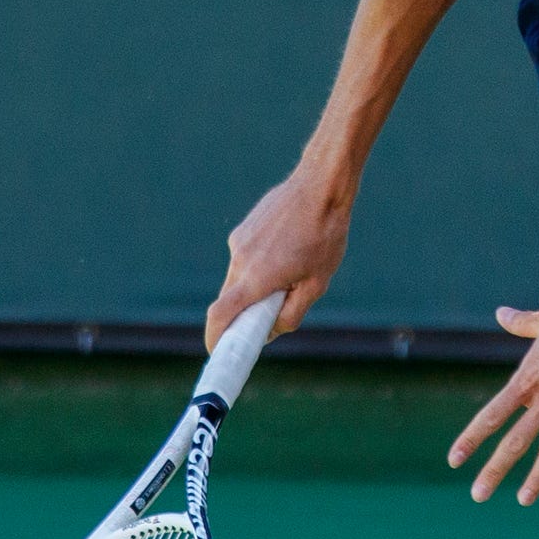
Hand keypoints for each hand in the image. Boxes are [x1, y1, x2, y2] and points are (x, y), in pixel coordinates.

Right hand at [207, 164, 351, 346]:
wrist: (321, 186)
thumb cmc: (324, 235)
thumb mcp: (316, 284)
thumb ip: (291, 314)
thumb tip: (271, 330)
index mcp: (256, 278)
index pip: (220, 315)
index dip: (214, 338)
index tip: (217, 352)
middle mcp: (240, 260)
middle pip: (230, 299)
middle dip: (243, 313)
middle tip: (268, 318)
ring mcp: (239, 242)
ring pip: (239, 277)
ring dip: (255, 287)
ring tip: (292, 273)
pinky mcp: (243, 229)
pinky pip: (245, 257)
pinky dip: (258, 265)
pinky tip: (287, 251)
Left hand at [447, 274, 538, 502]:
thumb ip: (520, 323)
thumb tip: (501, 312)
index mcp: (527, 380)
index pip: (492, 415)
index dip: (471, 439)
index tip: (454, 460)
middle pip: (515, 442)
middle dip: (495, 470)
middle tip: (478, 495)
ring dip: (537, 478)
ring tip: (523, 500)